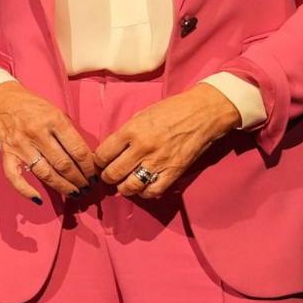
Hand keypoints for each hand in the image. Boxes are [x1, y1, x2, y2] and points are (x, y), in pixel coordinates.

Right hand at [0, 80, 100, 200]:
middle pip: (64, 164)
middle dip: (79, 180)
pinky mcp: (6, 154)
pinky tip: (38, 199)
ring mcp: (20, 145)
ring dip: (62, 187)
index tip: (95, 176)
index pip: (77, 150)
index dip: (89, 167)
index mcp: (54, 120)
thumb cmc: (32, 106)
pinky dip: (26, 191)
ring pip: (45, 173)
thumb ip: (68, 133)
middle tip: (87, 188)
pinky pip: (15, 177)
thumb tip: (86, 158)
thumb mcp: (55, 111)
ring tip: (74, 193)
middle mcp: (37, 133)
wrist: (0, 99)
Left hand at [94, 85, 238, 198]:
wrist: (203, 113)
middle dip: (108, 177)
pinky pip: (153, 190)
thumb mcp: (141, 115)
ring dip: (124, 188)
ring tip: (124, 184)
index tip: (101, 163)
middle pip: (113, 174)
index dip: (98, 162)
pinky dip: (145, 192)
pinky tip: (143, 187)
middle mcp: (142, 148)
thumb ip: (126, 133)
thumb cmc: (171, 110)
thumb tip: (112, 151)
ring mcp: (158, 161)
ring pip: (130, 186)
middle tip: (110, 175)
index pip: (102, 155)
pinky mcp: (174, 171)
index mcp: (131, 131)